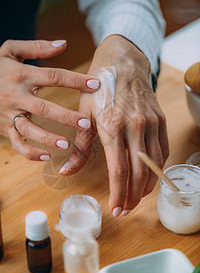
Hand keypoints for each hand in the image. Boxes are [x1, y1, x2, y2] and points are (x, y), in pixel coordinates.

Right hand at [0, 39, 99, 159]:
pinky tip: (47, 156)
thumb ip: (38, 47)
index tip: (96, 85)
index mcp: (22, 75)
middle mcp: (16, 95)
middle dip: (66, 116)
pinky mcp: (5, 127)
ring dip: (48, 138)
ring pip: (29, 129)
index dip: (76, 80)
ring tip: (67, 145)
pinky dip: (30, 152)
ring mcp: (10, 113)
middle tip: (86, 123)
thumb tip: (64, 44)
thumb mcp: (11, 50)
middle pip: (44, 107)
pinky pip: (17, 143)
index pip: (54, 76)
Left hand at [60, 35, 168, 215]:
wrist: (122, 62)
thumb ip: (78, 147)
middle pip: (139, 173)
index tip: (116, 209)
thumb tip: (65, 172)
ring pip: (154, 164)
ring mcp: (151, 123)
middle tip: (127, 209)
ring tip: (138, 198)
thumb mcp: (84, 115)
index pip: (118, 170)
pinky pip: (163, 150)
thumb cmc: (99, 88)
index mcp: (113, 126)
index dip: (118, 194)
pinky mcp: (159, 119)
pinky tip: (150, 176)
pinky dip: (158, 167)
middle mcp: (135, 127)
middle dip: (134, 196)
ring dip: (148, 185)